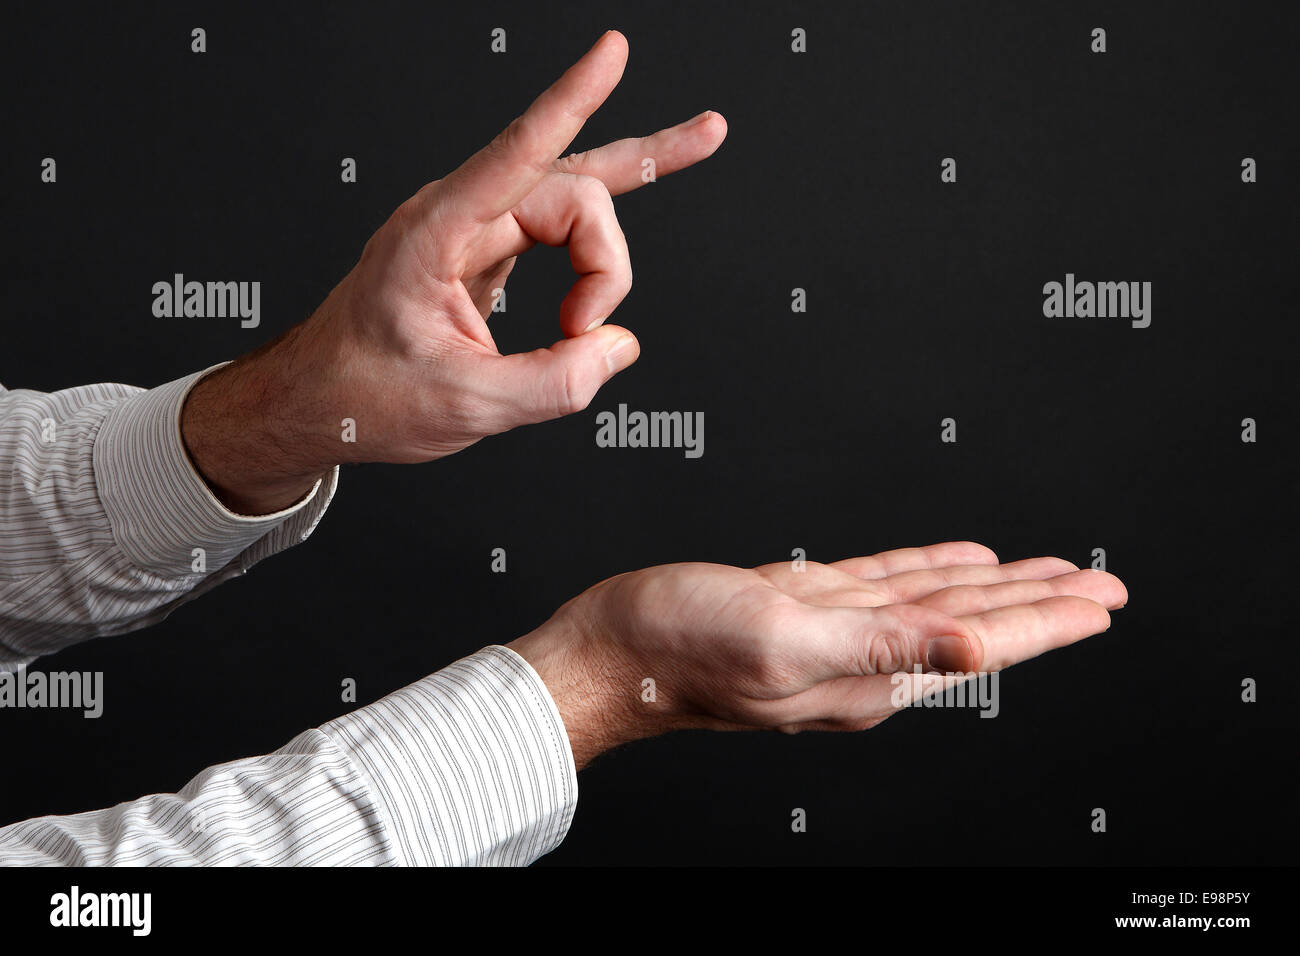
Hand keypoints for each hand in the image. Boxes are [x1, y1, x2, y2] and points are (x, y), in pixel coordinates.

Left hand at [182, 30, 725, 513]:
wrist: (319, 400)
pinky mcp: (491, 251)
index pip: (517, 154)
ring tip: (700, 144)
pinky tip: (649, 179)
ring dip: (611, 244)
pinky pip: (563, 226)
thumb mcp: (465, 405)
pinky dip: (600, 237)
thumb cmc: (364, 394)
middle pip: (571, 194)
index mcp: (434, 235)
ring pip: (574, 201)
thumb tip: (616, 347)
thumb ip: (552, 383)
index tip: (610, 52)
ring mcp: (476, 230)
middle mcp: (458, 217)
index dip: (570, 100)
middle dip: (603, 262)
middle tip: (586, 334)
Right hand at [508, 542, 1126, 768]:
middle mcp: (862, 657)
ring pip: (936, 601)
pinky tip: (956, 563)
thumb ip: (884, 644)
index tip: (1101, 603)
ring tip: (1046, 573)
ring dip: (994, 587)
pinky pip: (888, 584)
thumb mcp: (788, 641)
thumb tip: (975, 647)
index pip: (982, 644)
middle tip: (1099, 585)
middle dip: (1039, 603)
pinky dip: (929, 569)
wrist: (613, 648)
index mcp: (871, 672)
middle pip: (972, 623)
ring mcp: (835, 632)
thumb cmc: (681, 649)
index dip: (1047, 621)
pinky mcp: (804, 605)